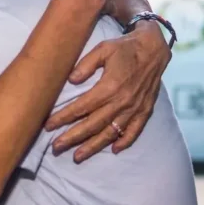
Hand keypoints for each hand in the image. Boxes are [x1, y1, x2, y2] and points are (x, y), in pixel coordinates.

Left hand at [46, 21, 170, 161]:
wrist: (155, 49)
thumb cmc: (124, 48)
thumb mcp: (102, 49)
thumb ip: (85, 64)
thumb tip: (70, 80)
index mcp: (109, 86)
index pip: (81, 107)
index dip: (63, 118)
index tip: (48, 126)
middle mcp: (122, 101)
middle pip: (93, 125)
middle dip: (72, 138)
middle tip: (56, 147)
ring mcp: (135, 108)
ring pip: (111, 133)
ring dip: (93, 146)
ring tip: (77, 156)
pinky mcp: (145, 111)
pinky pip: (134, 131)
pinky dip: (124, 142)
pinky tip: (113, 150)